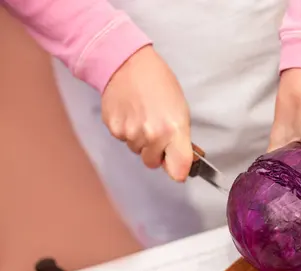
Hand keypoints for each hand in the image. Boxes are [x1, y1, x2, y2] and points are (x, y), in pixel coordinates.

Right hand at [101, 45, 192, 181]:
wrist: (127, 64)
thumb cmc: (159, 83)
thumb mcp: (181, 110)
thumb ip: (181, 138)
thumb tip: (182, 160)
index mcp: (174, 130)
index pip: (178, 172)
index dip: (178, 170)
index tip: (178, 164)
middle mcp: (152, 136)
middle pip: (153, 163)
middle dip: (156, 152)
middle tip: (157, 131)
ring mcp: (130, 134)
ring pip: (137, 151)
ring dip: (141, 140)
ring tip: (143, 116)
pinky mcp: (114, 129)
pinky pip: (123, 140)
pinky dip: (127, 131)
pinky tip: (131, 113)